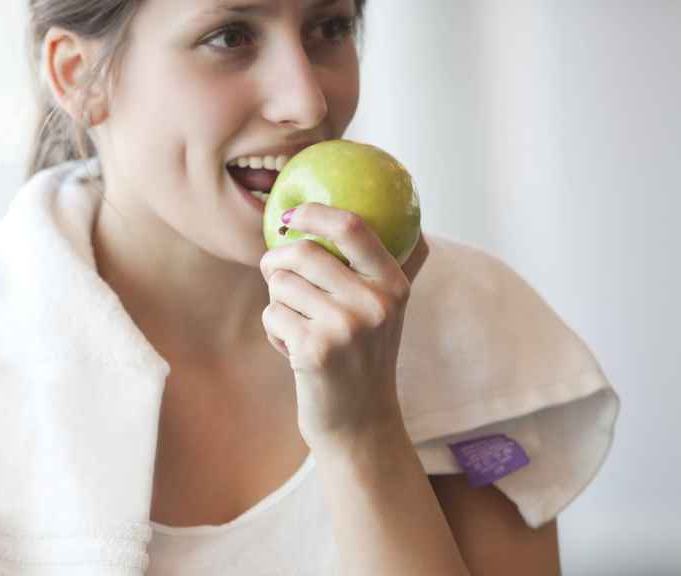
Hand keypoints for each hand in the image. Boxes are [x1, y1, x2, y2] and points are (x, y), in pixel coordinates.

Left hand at [259, 202, 429, 454]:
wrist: (360, 424)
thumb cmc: (364, 359)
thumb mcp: (388, 311)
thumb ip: (389, 266)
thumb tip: (408, 219)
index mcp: (393, 286)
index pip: (352, 227)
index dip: (315, 213)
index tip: (290, 216)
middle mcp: (375, 303)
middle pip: (303, 253)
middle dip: (277, 262)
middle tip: (273, 274)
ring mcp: (345, 327)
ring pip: (281, 284)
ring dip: (278, 303)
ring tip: (299, 327)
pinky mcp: (314, 351)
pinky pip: (271, 315)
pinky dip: (274, 331)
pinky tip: (294, 351)